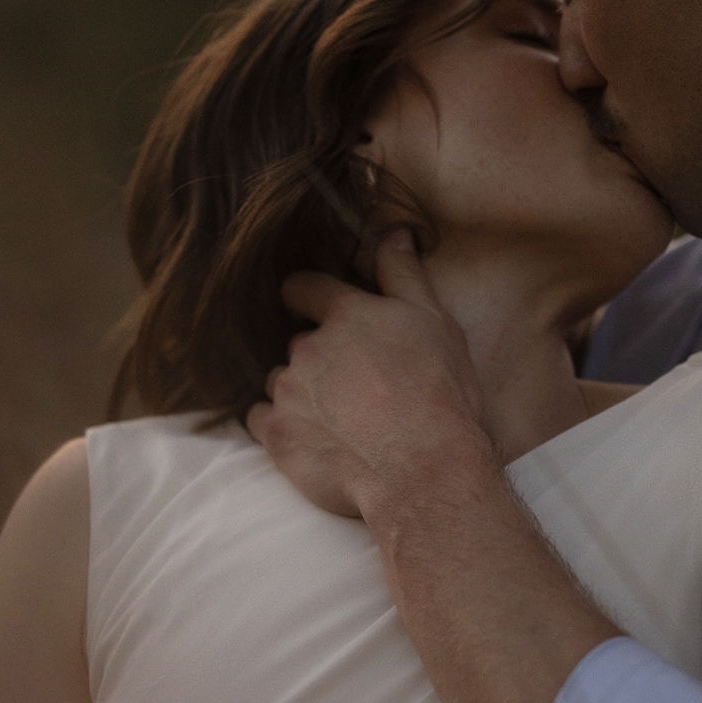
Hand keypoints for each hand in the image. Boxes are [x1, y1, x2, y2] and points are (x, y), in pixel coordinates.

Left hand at [247, 230, 491, 518]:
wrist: (423, 471)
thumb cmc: (439, 395)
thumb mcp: (434, 323)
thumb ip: (404, 274)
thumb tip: (394, 231)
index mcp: (345, 314)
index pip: (303, 287)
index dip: (307, 296)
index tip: (313, 308)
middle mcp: (307, 348)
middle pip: (297, 344)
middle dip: (318, 359)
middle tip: (356, 387)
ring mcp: (287, 392)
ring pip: (282, 383)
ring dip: (301, 394)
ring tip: (340, 420)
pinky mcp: (277, 436)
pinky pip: (261, 420)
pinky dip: (282, 426)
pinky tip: (316, 440)